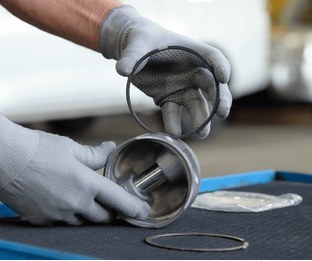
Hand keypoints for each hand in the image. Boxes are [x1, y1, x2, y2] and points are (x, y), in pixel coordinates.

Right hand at [0, 108, 149, 224]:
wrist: (4, 157)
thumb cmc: (38, 149)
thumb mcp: (71, 148)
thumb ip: (94, 155)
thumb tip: (109, 148)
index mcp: (86, 184)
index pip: (119, 201)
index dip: (134, 208)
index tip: (142, 212)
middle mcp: (74, 204)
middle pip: (103, 218)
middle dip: (110, 213)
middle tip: (108, 204)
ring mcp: (57, 215)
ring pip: (81, 222)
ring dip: (86, 214)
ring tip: (80, 199)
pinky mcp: (40, 220)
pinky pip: (60, 222)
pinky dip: (65, 214)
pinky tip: (58, 200)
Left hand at [100, 5, 231, 137]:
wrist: (133, 51)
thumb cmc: (141, 40)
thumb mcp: (136, 44)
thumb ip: (132, 57)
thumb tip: (122, 70)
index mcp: (190, 51)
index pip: (212, 57)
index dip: (220, 66)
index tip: (223, 78)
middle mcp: (191, 70)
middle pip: (211, 85)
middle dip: (219, 99)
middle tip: (222, 114)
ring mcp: (181, 86)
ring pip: (196, 104)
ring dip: (200, 119)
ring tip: (202, 135)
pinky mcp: (168, 98)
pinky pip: (173, 112)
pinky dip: (173, 122)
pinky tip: (173, 133)